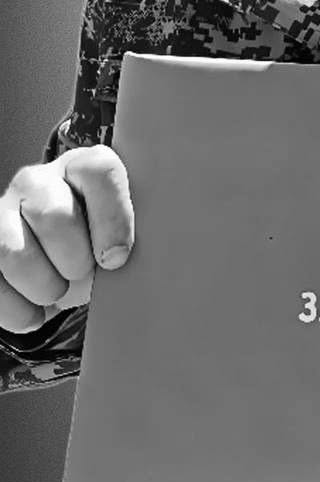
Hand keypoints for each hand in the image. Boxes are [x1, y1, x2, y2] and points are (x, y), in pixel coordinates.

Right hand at [0, 144, 134, 332]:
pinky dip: (16, 310)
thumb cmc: (105, 245)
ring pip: (13, 250)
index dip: (111, 218)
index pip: (99, 172)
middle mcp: (40, 180)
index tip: (117, 259)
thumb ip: (144, 234)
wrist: (65, 265)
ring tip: (59, 290)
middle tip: (86, 274)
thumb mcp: (132, 233)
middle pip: (54, 215)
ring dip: (43, 286)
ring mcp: (5, 209)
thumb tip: (132, 259)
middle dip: (75, 260)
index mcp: (86, 167)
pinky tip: (34, 314)